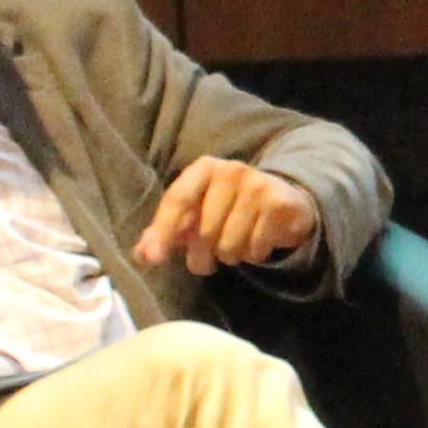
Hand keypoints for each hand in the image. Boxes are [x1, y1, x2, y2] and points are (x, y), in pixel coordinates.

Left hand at [133, 158, 318, 279]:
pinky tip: (257, 241)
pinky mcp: (279, 206)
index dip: (163, 230)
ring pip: (230, 245)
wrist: (285, 201)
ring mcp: (258, 186)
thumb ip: (167, 231)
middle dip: (202, 256)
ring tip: (236, 244)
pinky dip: (253, 255)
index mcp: (204, 168)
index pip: (178, 198)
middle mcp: (232, 171)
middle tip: (206, 258)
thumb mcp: (196, 213)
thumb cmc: (230, 208)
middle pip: (204, 232)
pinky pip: (255, 250)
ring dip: (230, 257)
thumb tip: (143, 254)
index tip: (154, 259)